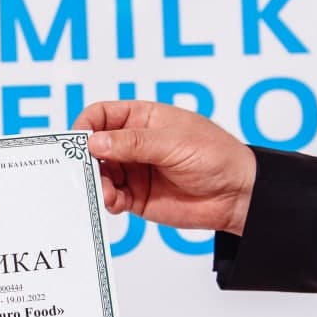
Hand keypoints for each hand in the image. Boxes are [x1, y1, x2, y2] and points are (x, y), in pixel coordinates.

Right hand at [75, 100, 256, 234]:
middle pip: (95, 146)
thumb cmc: (215, 156)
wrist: (237, 195)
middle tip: (83, 170)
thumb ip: (133, 143)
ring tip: (106, 191)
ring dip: (97, 182)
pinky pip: (111, 196)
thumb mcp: (173, 142)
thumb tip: (95, 142)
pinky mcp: (136, 197)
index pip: (103, 115)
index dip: (87, 126)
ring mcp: (134, 171)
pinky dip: (107, 199)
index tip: (79, 141)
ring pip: (100, 174)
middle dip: (86, 158)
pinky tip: (115, 201)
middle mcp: (134, 144)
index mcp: (143, 118)